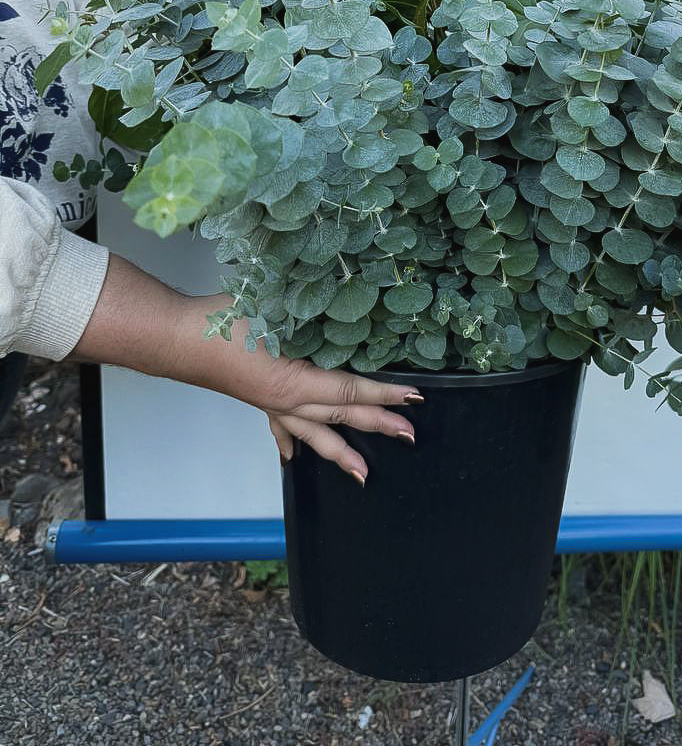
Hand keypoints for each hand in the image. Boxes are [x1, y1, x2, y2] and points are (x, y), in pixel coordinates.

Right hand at [72, 256, 421, 482]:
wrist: (173, 336)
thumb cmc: (219, 322)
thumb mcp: (273, 309)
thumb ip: (310, 313)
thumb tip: (345, 303)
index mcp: (292, 382)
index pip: (348, 391)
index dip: (382, 395)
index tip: (412, 398)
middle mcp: (284, 400)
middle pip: (339, 417)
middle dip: (375, 425)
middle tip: (408, 434)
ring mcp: (268, 403)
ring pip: (311, 433)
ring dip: (338, 450)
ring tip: (362, 473)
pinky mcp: (255, 397)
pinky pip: (278, 426)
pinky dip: (290, 441)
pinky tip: (292, 456)